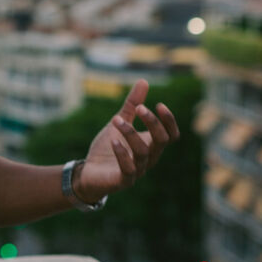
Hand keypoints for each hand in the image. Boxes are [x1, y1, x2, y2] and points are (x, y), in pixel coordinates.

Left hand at [74, 79, 179, 202]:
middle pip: (161, 141)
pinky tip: (113, 140)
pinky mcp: (123, 180)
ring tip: (116, 120)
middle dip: (152, 123)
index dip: (169, 121)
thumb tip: (144, 80)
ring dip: (130, 133)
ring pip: (143, 152)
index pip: (171, 135)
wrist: (90, 173)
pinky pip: (128, 169)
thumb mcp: (120, 122)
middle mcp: (149, 158)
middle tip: (139, 108)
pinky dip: (122, 154)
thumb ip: (132, 105)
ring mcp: (138, 171)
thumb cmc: (108, 148)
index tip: (158, 104)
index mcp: (151, 145)